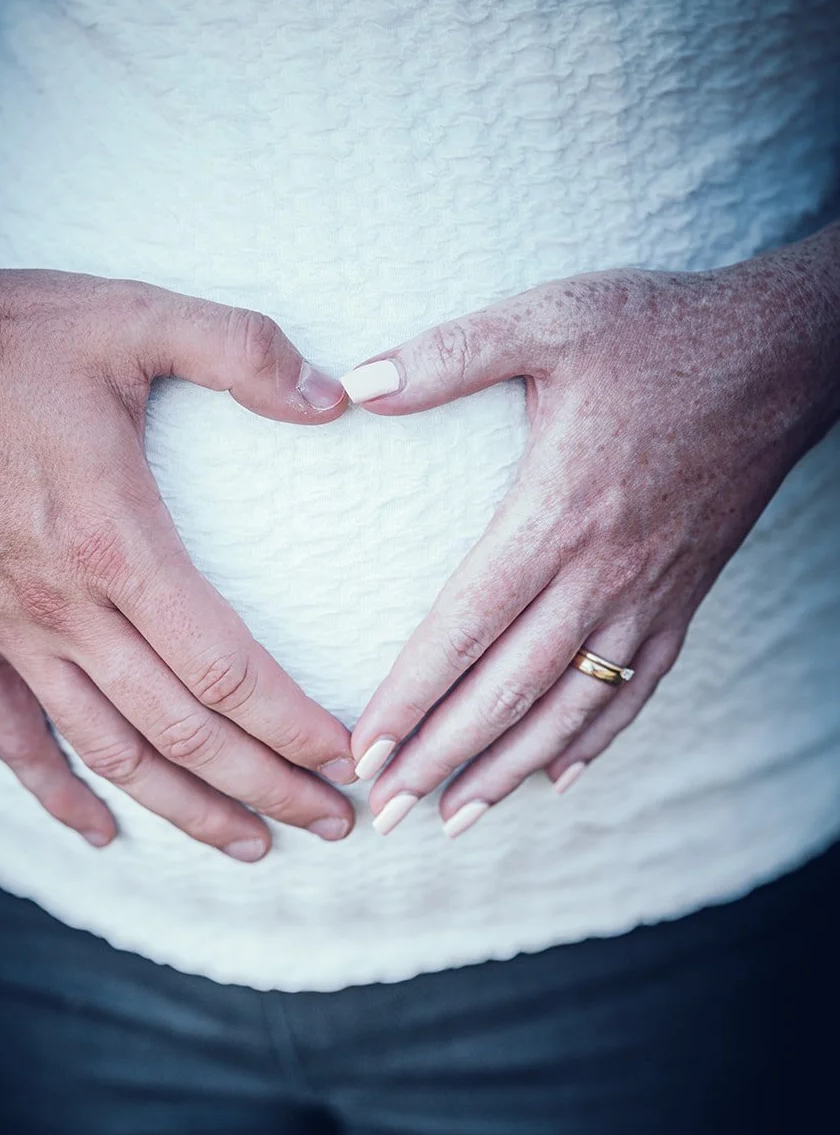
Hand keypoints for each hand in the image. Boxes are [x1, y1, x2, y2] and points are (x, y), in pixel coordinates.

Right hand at [0, 256, 357, 856]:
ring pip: (111, 752)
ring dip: (186, 810)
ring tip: (251, 845)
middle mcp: (66, 608)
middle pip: (184, 731)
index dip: (291, 724)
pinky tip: (98, 832)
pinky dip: (57, 793)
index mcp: (116, 540)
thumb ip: (240, 348)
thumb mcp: (130, 316)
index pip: (224, 666)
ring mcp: (9, 634)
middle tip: (334, 825)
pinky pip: (10, 739)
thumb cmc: (1, 342)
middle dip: (268, 787)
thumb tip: (337, 397)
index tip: (347, 758)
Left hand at [344, 225, 839, 836]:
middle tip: (388, 813)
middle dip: (443, 757)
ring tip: (456, 817)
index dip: (411, 695)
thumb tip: (353, 386)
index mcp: (556, 511)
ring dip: (510, 770)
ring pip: (571, 707)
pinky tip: (556, 778)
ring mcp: (650, 595)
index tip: (364, 749)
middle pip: (510, 688)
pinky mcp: (684, 600)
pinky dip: (594, 741)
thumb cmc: (656, 331)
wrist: (781, 353)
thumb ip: (448, 355)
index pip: (466, 626)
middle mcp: (603, 571)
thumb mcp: (549, 317)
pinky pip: (635, 690)